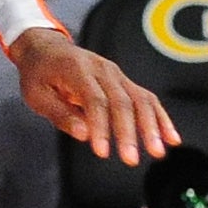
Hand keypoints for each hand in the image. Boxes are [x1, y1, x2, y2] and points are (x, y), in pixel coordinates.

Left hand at [9, 30, 176, 161]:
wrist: (46, 48)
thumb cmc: (39, 73)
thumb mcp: (36, 95)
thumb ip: (60, 114)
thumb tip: (83, 134)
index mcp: (77, 70)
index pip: (95, 100)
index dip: (100, 126)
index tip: (102, 152)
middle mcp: (102, 69)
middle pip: (122, 101)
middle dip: (129, 132)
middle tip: (131, 159)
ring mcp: (117, 74)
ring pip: (140, 99)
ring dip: (151, 126)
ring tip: (157, 152)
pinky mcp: (124, 82)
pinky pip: (147, 98)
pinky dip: (161, 118)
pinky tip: (171, 137)